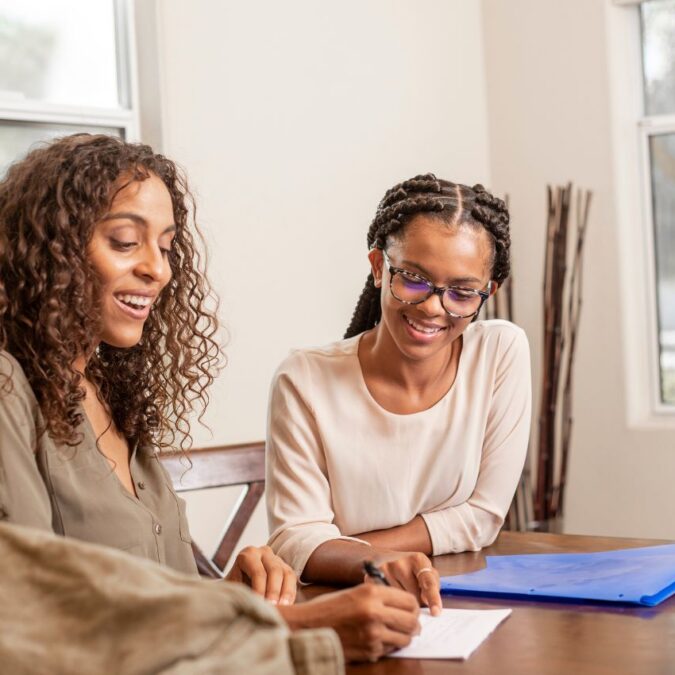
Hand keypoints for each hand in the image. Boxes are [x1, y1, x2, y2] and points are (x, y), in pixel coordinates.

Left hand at [225, 545, 296, 604]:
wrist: (237, 587)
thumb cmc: (233, 589)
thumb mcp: (232, 588)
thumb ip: (238, 593)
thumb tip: (248, 603)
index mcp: (248, 554)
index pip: (258, 572)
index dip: (260, 590)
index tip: (260, 605)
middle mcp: (264, 552)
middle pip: (274, 571)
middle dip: (273, 591)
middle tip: (273, 608)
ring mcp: (276, 559)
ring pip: (286, 573)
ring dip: (285, 593)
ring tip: (283, 608)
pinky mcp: (285, 568)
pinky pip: (292, 579)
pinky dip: (290, 593)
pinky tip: (288, 606)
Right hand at [278, 584, 419, 661]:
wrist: (308, 627)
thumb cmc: (330, 607)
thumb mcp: (355, 592)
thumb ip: (380, 596)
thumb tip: (405, 606)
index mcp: (372, 593)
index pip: (409, 600)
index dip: (414, 606)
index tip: (413, 610)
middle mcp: (374, 612)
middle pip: (411, 621)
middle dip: (414, 624)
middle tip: (413, 625)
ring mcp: (372, 634)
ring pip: (405, 638)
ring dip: (404, 637)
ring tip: (397, 633)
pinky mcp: (369, 651)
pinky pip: (390, 650)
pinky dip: (388, 646)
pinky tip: (379, 640)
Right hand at [372, 551, 441, 615]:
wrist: (381, 558)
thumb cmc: (409, 568)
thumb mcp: (425, 570)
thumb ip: (432, 585)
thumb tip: (426, 603)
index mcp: (417, 559)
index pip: (428, 581)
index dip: (433, 598)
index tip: (436, 612)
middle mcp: (400, 562)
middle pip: (414, 597)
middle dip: (416, 602)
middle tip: (410, 592)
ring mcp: (384, 570)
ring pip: (399, 602)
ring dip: (402, 604)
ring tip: (398, 591)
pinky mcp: (371, 578)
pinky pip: (385, 601)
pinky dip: (389, 604)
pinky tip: (388, 595)